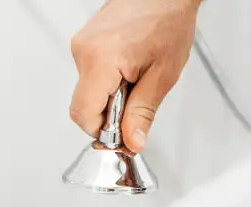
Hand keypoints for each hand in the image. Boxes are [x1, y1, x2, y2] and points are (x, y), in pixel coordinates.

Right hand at [70, 0, 201, 152]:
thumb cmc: (167, 19)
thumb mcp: (161, 76)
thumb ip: (142, 114)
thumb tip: (132, 142)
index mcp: (100, 60)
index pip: (84, 115)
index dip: (103, 132)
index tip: (124, 135)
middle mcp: (84, 51)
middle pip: (84, 107)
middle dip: (108, 117)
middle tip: (137, 105)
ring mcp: (82, 44)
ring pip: (88, 93)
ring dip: (110, 99)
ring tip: (137, 80)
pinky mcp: (86, 42)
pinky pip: (90, 77)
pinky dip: (108, 84)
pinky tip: (130, 70)